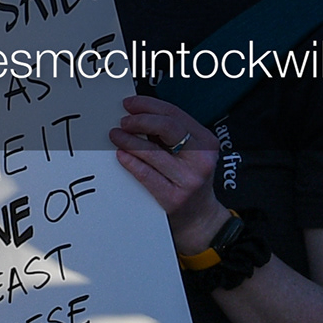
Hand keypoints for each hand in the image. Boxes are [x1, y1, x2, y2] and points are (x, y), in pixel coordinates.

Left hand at [111, 95, 228, 250]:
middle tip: (123, 122)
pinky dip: (131, 161)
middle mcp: (200, 159)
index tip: (130, 104)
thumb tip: (138, 114)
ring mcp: (188, 179)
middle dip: (140, 120)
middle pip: (166, 127)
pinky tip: (121, 154)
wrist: (200, 219)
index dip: (148, 105)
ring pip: (152, 151)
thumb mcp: (190, 153)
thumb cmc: (190, 180)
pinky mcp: (173, 197)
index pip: (175, 114)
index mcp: (206, 142)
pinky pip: (146, 174)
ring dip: (129, 140)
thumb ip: (170, 135)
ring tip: (116, 136)